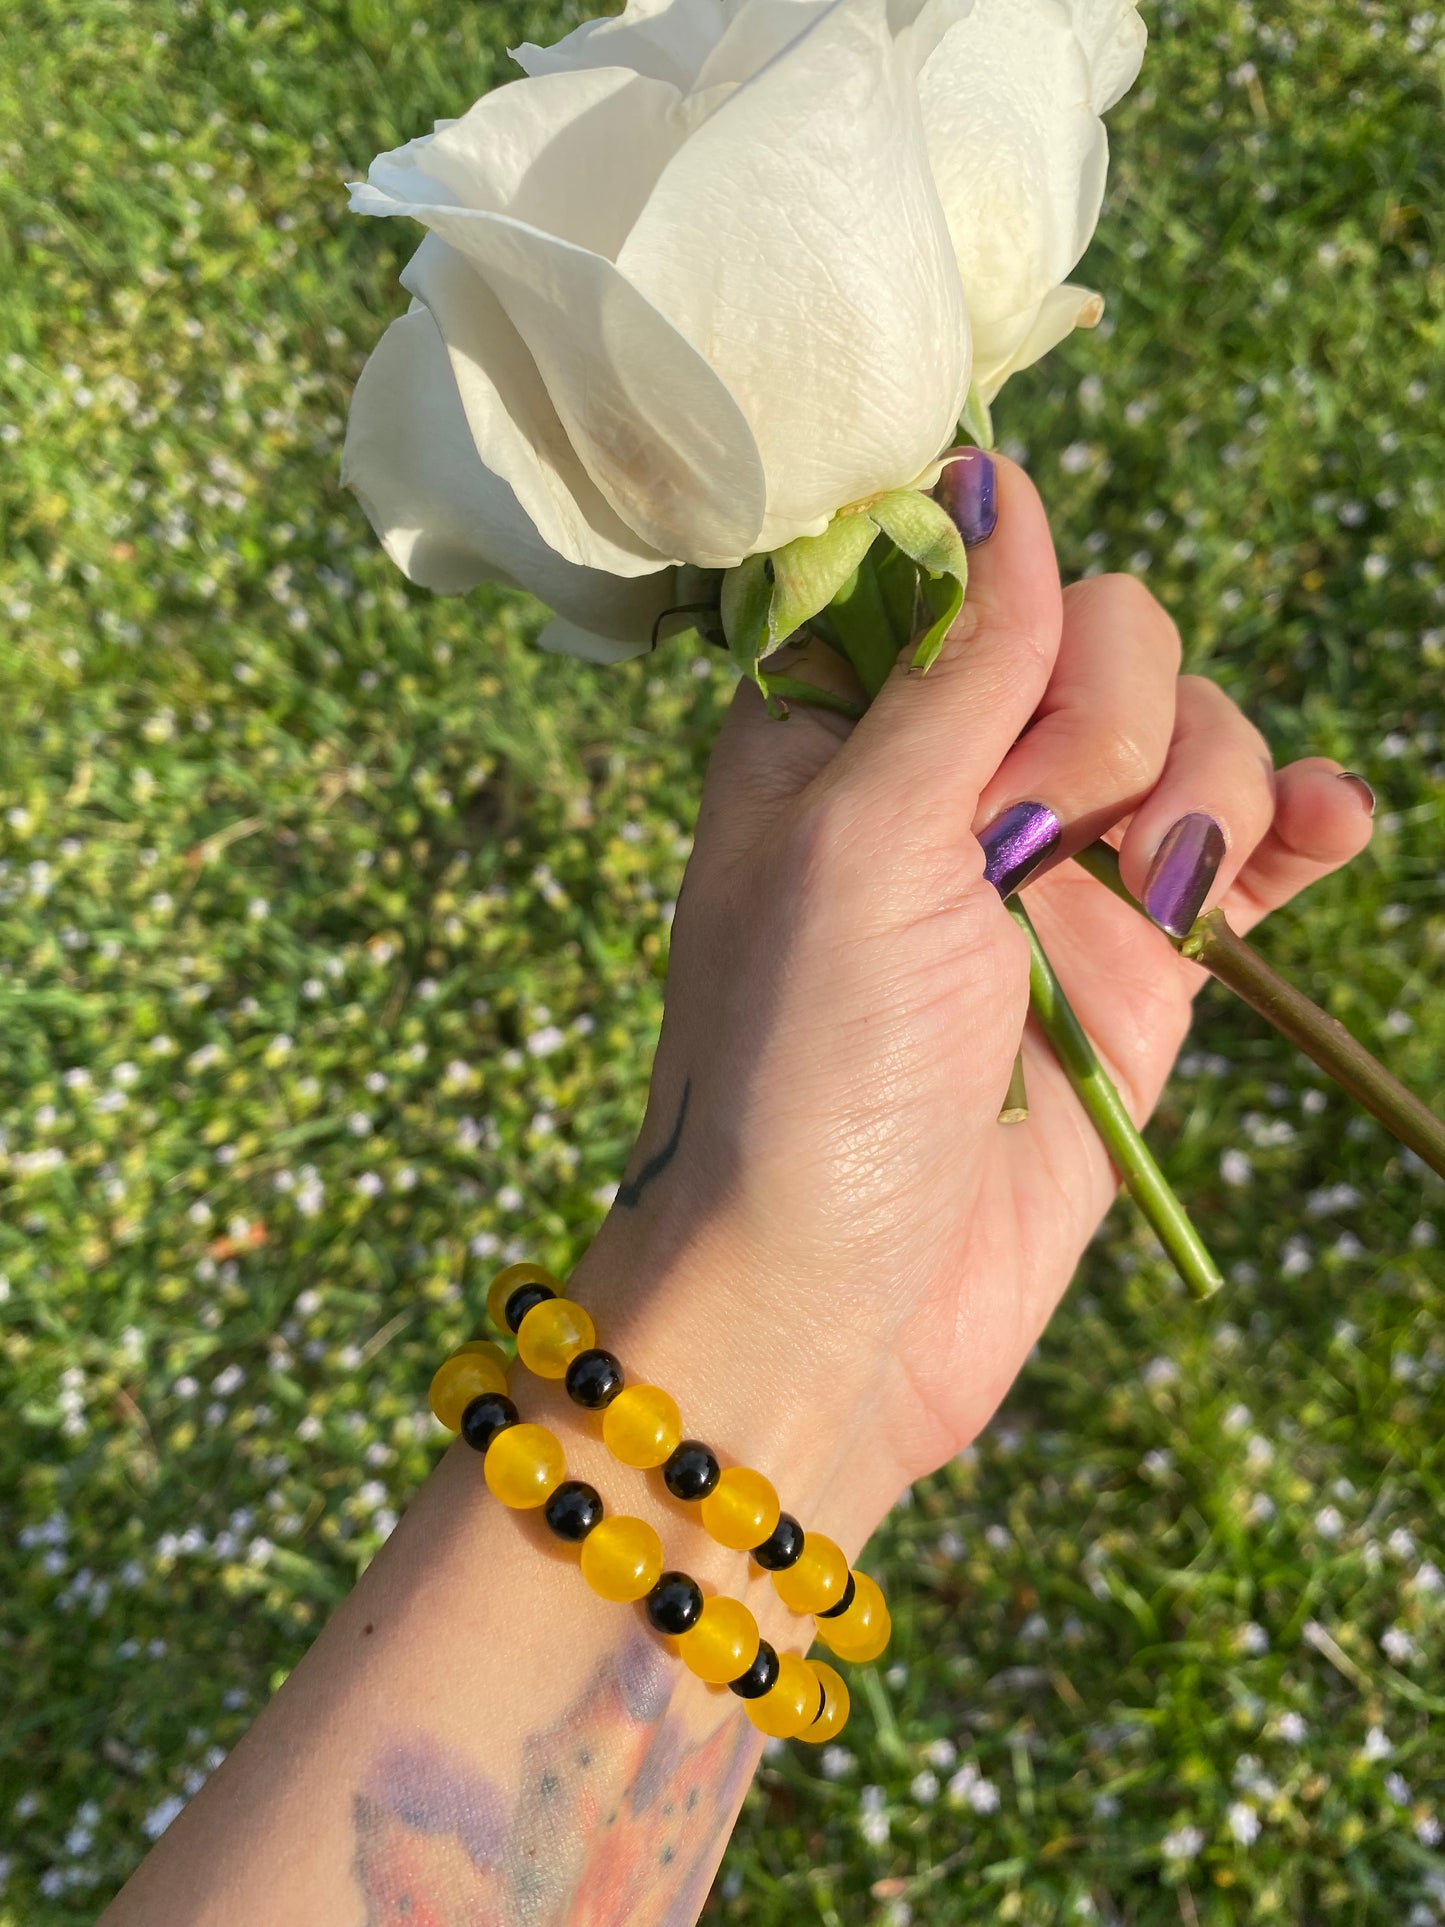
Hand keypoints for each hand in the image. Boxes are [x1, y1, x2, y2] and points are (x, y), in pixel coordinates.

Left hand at [575, 457, 1373, 1545]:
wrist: (841, 1300)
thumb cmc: (803, 1062)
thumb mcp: (858, 835)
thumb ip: (954, 662)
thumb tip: (994, 476)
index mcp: (845, 727)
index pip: (974, 577)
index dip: (1010, 616)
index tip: (982, 722)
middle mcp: (954, 784)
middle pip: (1112, 642)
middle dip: (1106, 721)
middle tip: (1027, 847)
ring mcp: (1056, 875)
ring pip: (1198, 737)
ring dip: (1204, 789)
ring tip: (1142, 898)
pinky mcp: (1141, 969)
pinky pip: (1253, 857)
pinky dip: (1300, 829)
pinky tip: (1332, 830)